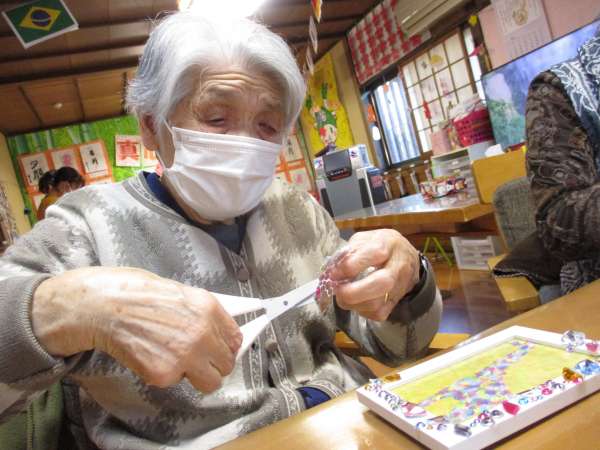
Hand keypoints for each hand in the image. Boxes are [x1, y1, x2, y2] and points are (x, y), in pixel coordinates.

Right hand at [32, 267, 241, 392]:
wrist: (104, 306)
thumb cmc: (137, 293)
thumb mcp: (180, 292)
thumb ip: (202, 313)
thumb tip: (216, 332)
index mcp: (209, 309)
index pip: (235, 340)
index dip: (226, 347)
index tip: (218, 350)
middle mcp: (203, 334)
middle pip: (226, 364)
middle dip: (213, 364)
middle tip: (196, 359)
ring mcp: (185, 356)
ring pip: (210, 383)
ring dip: (197, 376)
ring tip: (177, 362)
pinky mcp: (164, 374)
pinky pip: (176, 382)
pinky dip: (164, 374)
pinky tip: (150, 356)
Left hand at [329, 229, 419, 321]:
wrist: (407, 258)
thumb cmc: (381, 246)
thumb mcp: (365, 238)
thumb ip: (349, 251)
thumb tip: (333, 269)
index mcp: (387, 244)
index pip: (371, 255)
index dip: (348, 267)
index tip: (333, 273)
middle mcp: (397, 266)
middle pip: (380, 284)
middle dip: (352, 292)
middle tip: (337, 290)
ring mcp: (399, 286)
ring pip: (377, 304)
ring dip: (353, 304)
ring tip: (343, 296)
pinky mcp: (396, 301)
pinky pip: (378, 313)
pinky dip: (361, 310)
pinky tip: (355, 301)